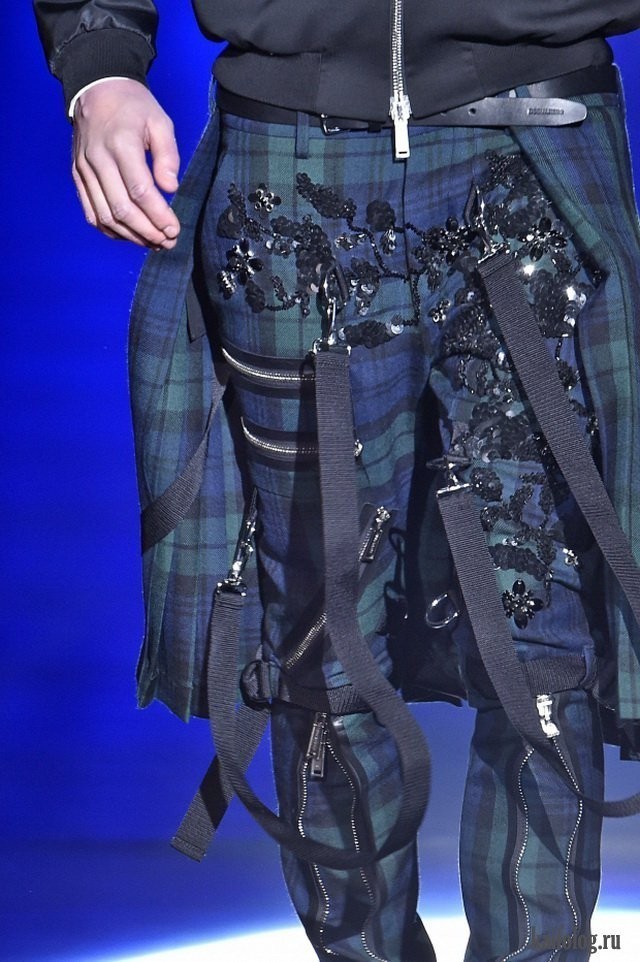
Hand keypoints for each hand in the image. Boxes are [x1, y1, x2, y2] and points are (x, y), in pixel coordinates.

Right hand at [72, 78, 180, 248]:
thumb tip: (170, 188)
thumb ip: (168, 155)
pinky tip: (130, 235)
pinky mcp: (77, 176)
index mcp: (122, 144)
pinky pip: (91, 212)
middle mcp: (98, 159)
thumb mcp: (160, 121)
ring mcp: (84, 169)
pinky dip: (110, 230)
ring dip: (131, 235)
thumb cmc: (134, 107)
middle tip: (168, 241)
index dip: (158, 215)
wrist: (96, 89)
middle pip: (122, 209)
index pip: (140, 191)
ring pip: (105, 216)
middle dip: (148, 231)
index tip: (174, 229)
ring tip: (153, 243)